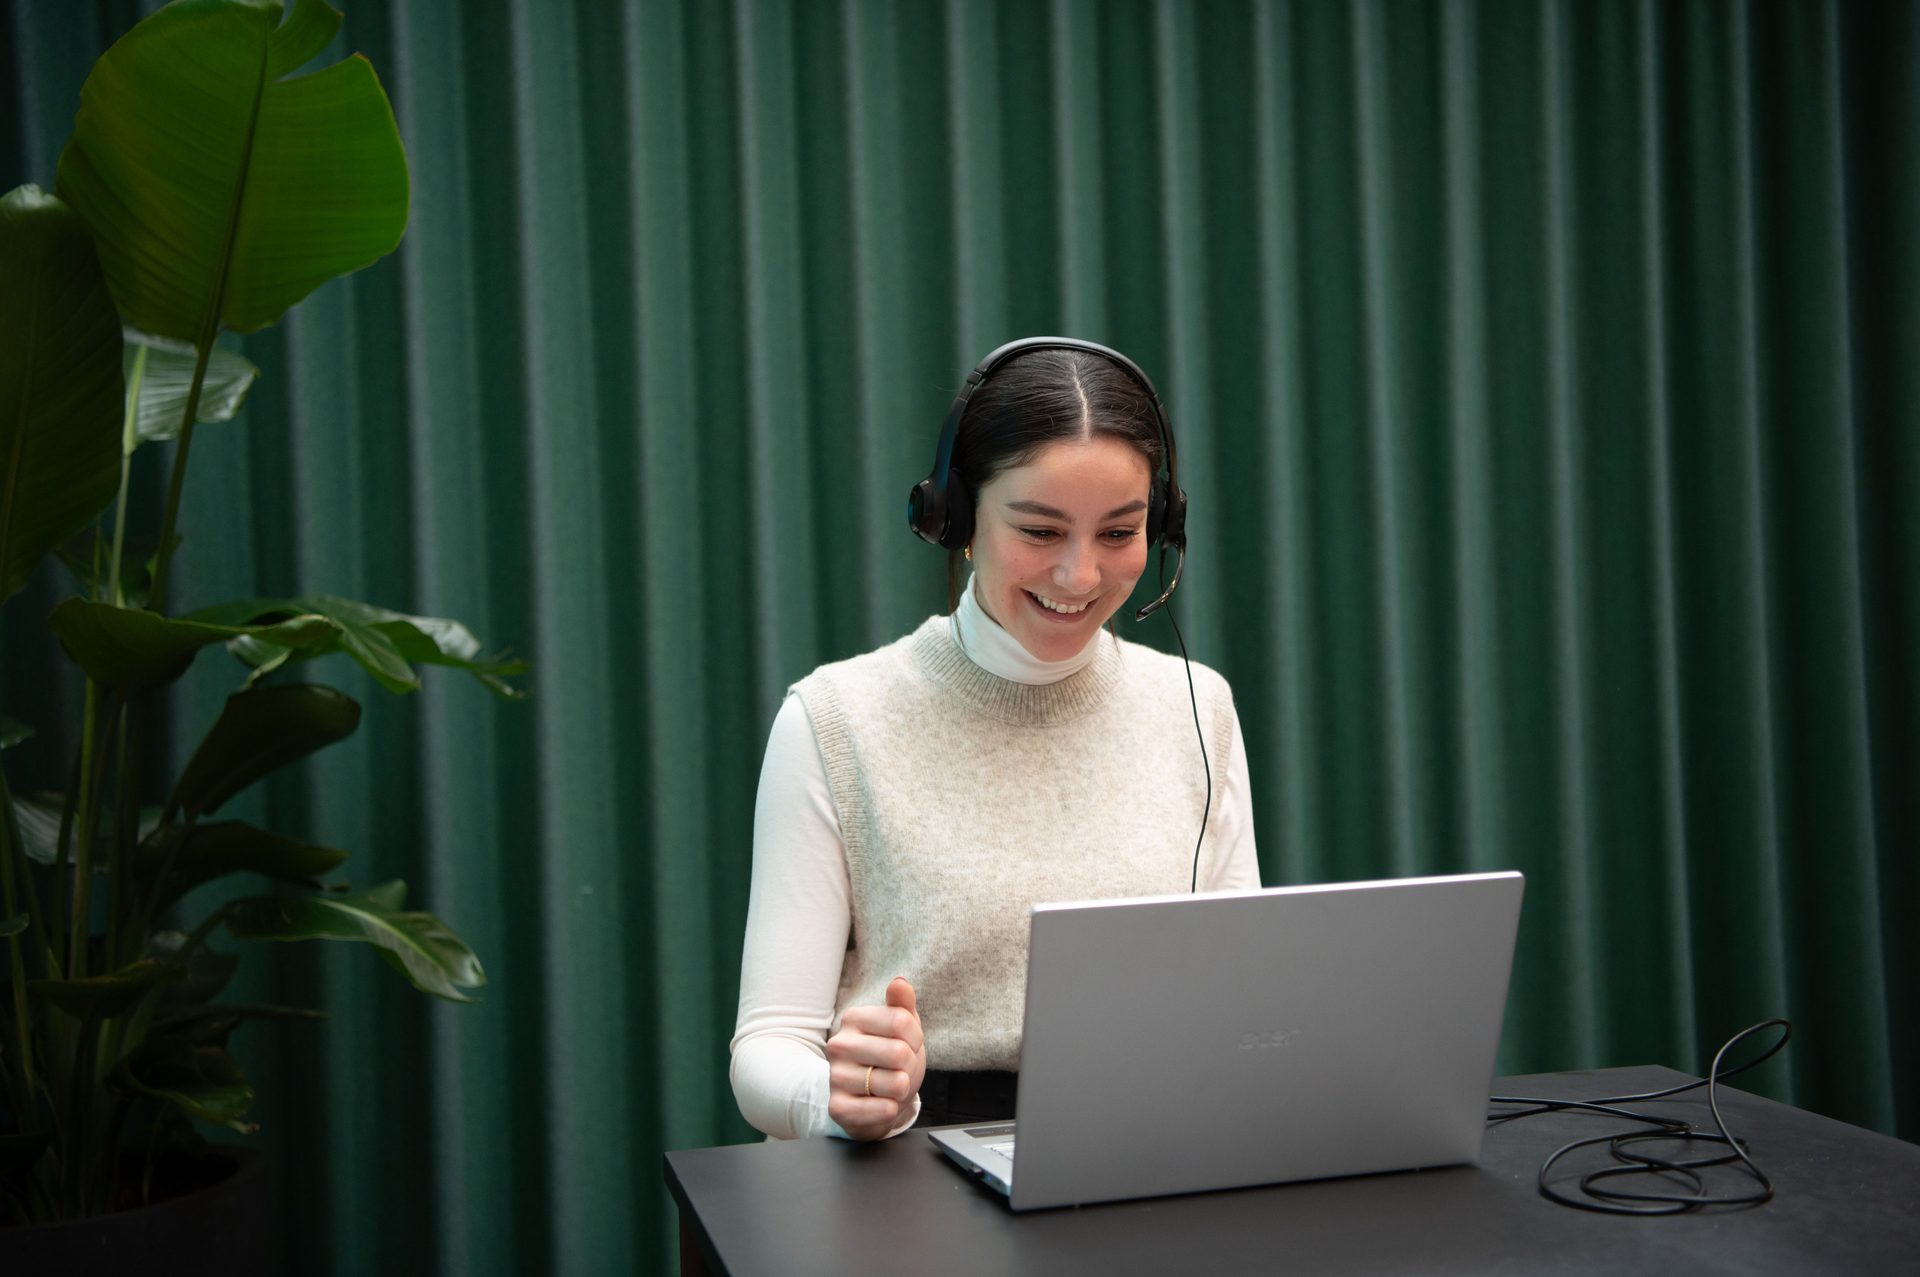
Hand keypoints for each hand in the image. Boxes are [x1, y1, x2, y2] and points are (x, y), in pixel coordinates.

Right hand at [825, 976, 925, 1139]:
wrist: (872, 1099)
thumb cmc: (890, 1059)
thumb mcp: (901, 1028)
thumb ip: (902, 1003)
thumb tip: (900, 982)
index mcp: (853, 1019)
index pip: (901, 1021)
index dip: (915, 1038)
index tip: (907, 1044)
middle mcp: (838, 1045)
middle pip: (899, 1053)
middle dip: (909, 1065)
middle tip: (897, 1069)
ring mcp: (835, 1077)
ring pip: (895, 1083)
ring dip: (901, 1089)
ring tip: (888, 1087)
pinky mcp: (838, 1108)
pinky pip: (882, 1109)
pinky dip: (892, 1109)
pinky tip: (883, 1104)